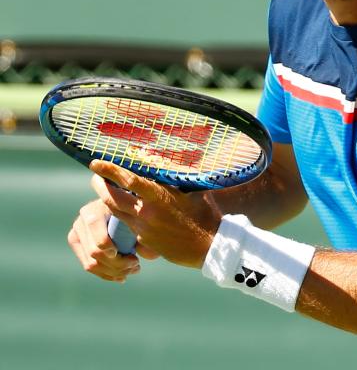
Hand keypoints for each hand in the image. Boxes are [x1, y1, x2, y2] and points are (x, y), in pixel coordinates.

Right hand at [67, 198, 155, 282]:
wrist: (123, 209)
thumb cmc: (136, 211)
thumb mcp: (141, 217)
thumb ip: (144, 231)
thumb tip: (144, 253)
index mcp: (97, 208)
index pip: (98, 233)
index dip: (111, 247)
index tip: (133, 257)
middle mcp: (82, 219)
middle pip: (95, 252)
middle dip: (118, 264)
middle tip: (137, 265)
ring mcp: (77, 232)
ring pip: (91, 264)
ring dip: (114, 271)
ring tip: (133, 269)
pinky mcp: (77, 244)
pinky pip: (89, 266)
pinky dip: (107, 274)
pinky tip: (123, 275)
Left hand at [88, 161, 223, 268]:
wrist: (210, 246)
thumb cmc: (206, 214)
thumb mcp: (194, 190)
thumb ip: (177, 179)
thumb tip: (165, 164)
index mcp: (160, 197)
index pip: (128, 180)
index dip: (109, 170)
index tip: (95, 163)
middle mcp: (147, 213)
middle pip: (111, 198)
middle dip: (100, 185)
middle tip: (95, 176)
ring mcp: (143, 229)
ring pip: (116, 213)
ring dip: (108, 201)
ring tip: (106, 191)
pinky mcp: (144, 242)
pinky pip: (129, 227)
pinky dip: (125, 217)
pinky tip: (128, 212)